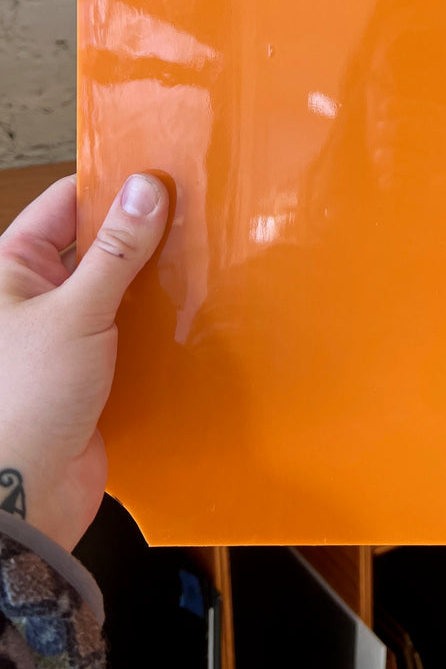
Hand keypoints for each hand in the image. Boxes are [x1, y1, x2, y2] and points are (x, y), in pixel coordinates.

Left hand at [0, 173, 168, 549]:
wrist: (27, 497)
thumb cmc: (23, 403)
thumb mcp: (76, 312)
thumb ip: (116, 250)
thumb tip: (145, 189)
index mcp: (11, 269)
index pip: (65, 203)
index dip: (112, 185)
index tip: (163, 171)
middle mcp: (36, 296)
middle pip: (97, 242)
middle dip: (142, 230)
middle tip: (194, 210)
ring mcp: (65, 331)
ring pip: (119, 286)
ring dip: (154, 277)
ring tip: (203, 255)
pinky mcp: (93, 367)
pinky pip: (131, 328)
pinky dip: (159, 318)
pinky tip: (194, 308)